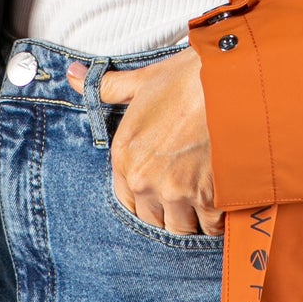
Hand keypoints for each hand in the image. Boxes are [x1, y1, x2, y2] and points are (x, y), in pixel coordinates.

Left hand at [68, 45, 220, 235]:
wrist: (231, 80)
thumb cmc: (187, 78)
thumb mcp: (142, 80)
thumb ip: (106, 87)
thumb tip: (72, 73)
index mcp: (124, 156)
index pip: (127, 202)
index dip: (146, 199)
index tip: (163, 192)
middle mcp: (145, 180)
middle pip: (153, 220)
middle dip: (169, 213)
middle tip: (188, 197)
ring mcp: (176, 192)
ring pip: (180, 228)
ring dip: (193, 220)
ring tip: (206, 203)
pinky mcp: (209, 197)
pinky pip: (210, 226)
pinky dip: (217, 220)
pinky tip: (223, 203)